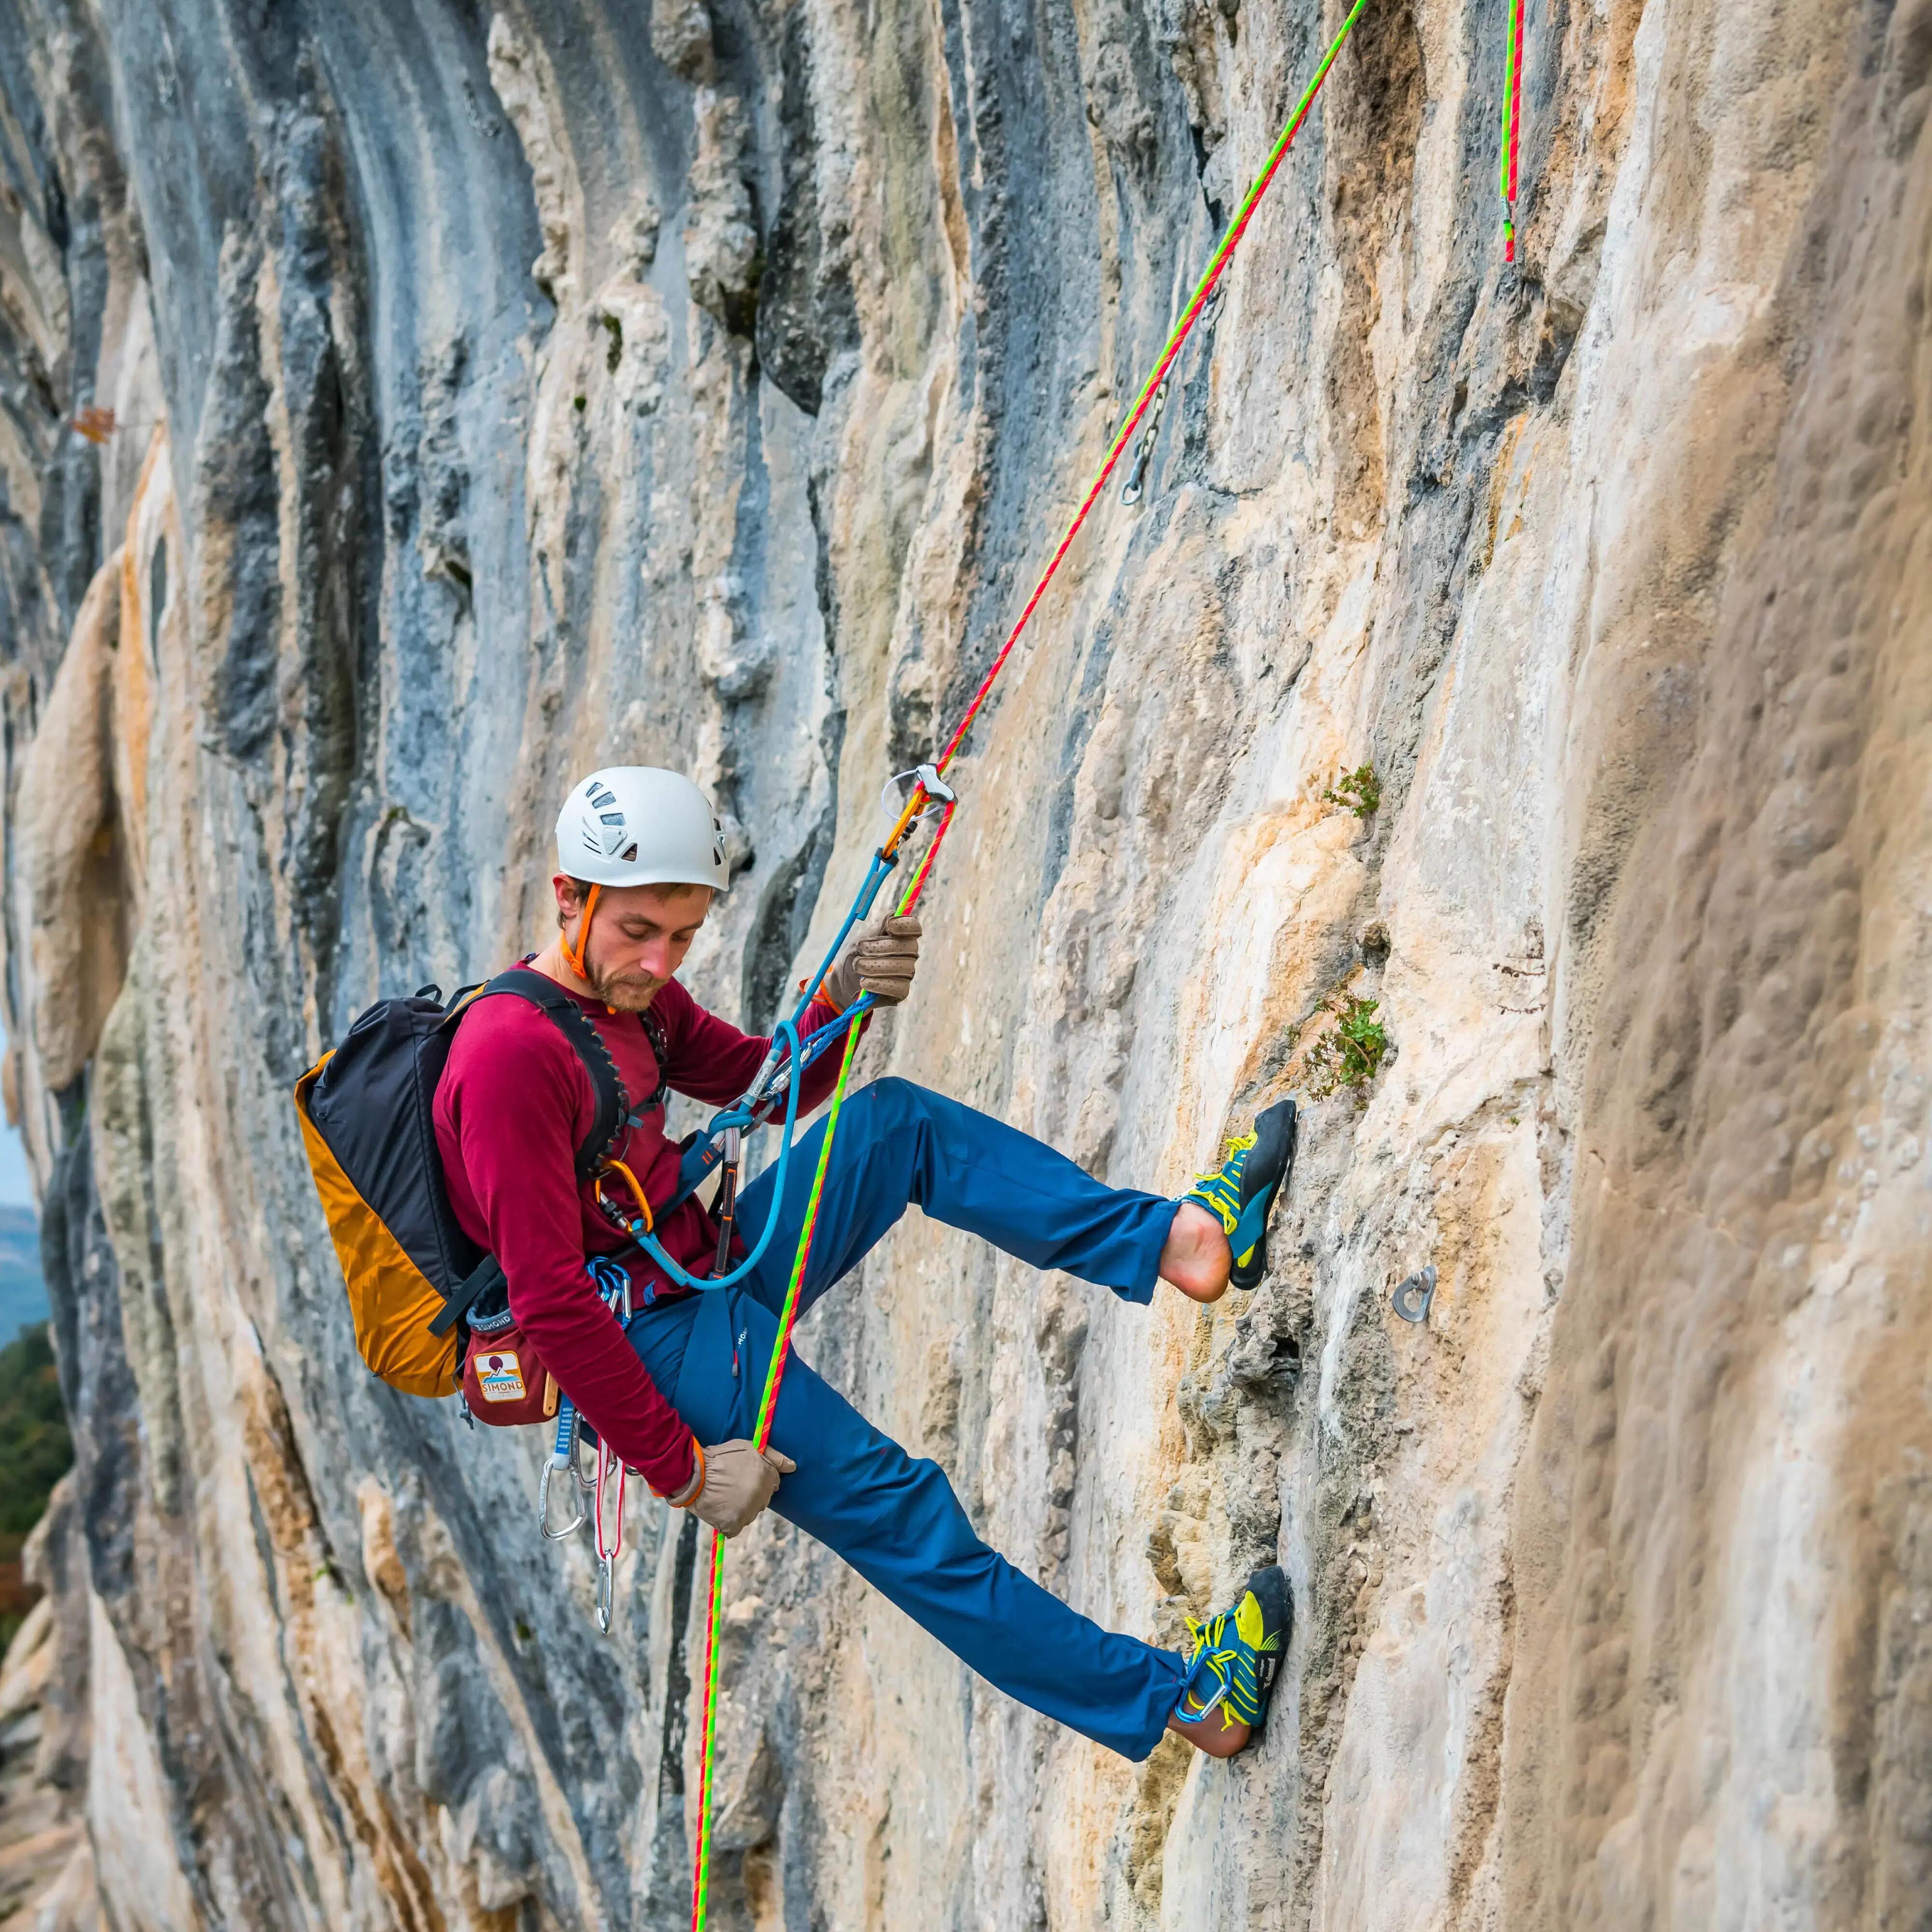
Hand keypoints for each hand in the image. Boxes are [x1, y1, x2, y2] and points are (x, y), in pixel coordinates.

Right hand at [676, 1438, 796, 1536]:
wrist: (692, 1474)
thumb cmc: (720, 1458)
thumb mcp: (748, 1447)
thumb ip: (774, 1456)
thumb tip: (793, 1467)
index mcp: (766, 1476)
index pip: (774, 1481)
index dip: (760, 1477)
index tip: (747, 1475)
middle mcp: (760, 1495)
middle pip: (764, 1498)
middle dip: (753, 1492)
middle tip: (734, 1484)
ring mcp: (747, 1512)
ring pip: (751, 1512)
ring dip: (742, 1507)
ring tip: (725, 1495)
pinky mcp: (733, 1525)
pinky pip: (736, 1527)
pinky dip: (730, 1521)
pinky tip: (721, 1508)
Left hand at [823, 914, 921, 1009]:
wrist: (842, 985)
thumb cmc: (853, 958)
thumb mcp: (859, 941)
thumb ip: (876, 929)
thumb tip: (893, 914)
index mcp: (899, 937)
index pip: (913, 927)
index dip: (905, 925)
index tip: (888, 926)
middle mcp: (907, 954)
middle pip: (909, 945)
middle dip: (882, 946)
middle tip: (861, 949)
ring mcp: (906, 973)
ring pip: (904, 966)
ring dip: (876, 966)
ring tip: (859, 967)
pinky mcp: (902, 991)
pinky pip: (898, 986)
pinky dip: (879, 984)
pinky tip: (865, 983)